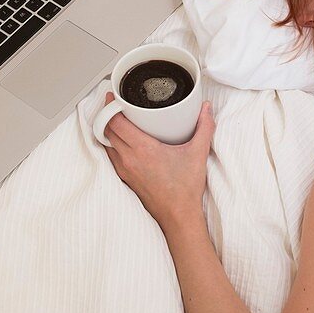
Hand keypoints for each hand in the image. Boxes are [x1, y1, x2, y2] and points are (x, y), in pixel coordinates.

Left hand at [100, 92, 215, 231]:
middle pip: (107, 130)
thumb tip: (206, 110)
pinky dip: (112, 144)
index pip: (115, 123)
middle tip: (114, 103)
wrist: (178, 215)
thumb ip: (204, 128)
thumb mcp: (197, 153)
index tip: (112, 96)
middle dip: (107, 115)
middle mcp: (129, 159)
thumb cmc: (185, 188)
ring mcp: (125, 169)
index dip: (109, 107)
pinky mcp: (126, 178)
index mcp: (143, 149)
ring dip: (107, 130)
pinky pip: (111, 156)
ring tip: (115, 119)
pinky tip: (122, 140)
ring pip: (106, 144)